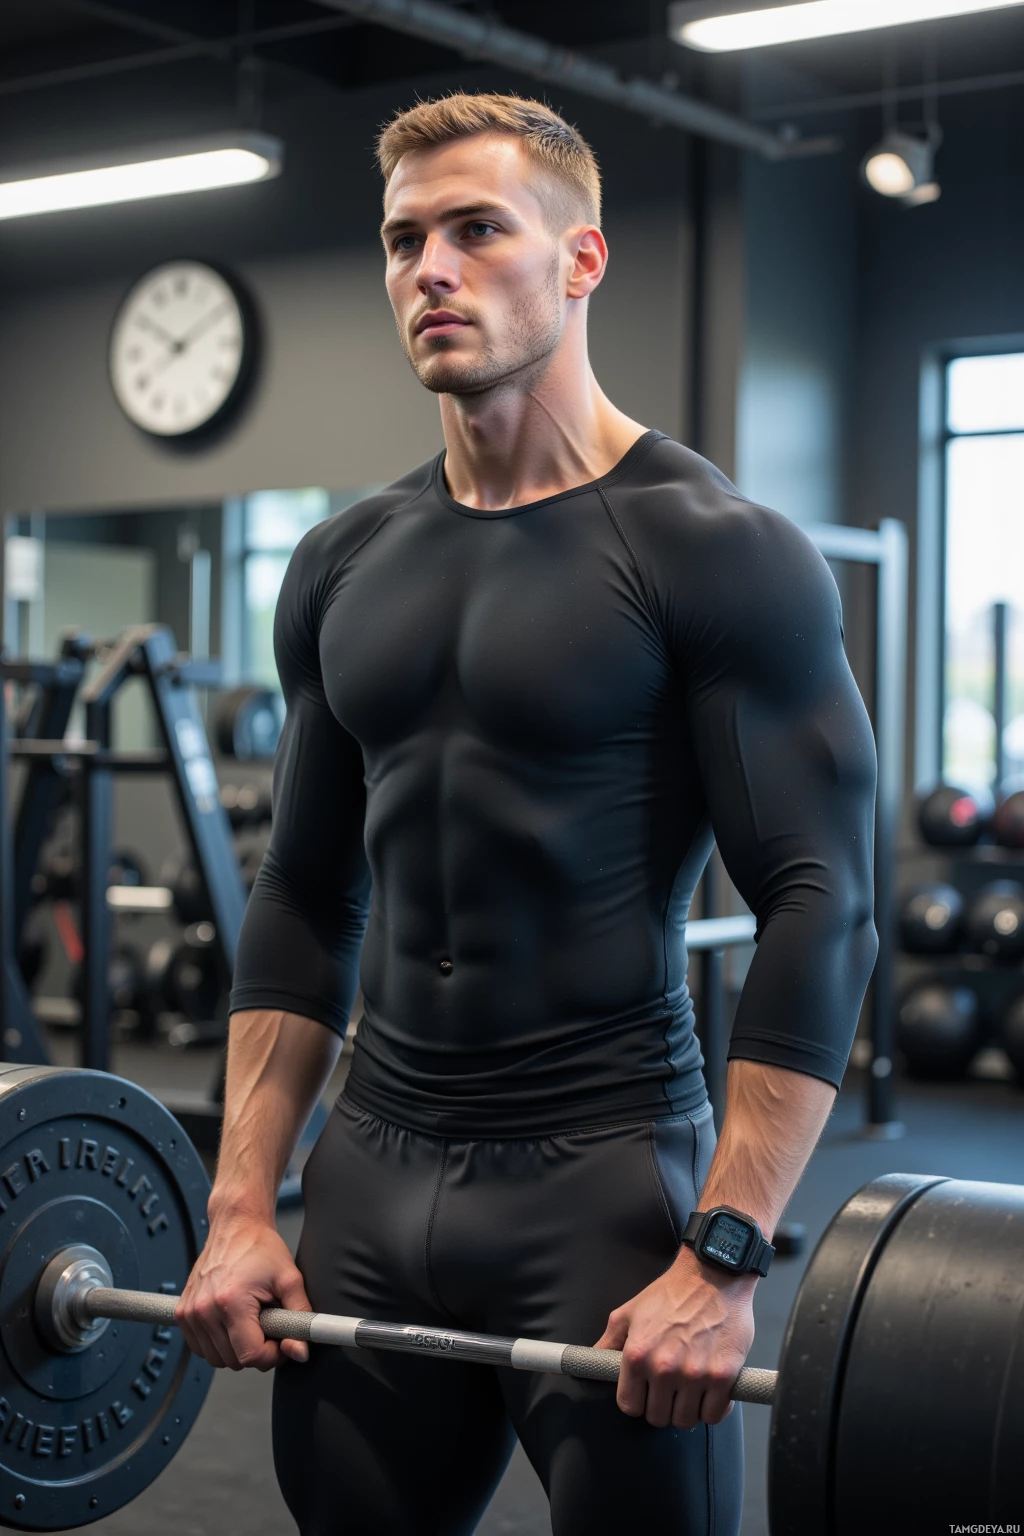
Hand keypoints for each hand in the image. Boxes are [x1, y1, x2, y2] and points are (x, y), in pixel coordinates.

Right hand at [176, 1214, 311, 1371]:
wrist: (236, 1225)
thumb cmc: (260, 1247)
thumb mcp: (290, 1279)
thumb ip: (300, 1318)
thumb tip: (301, 1351)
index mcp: (231, 1302)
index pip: (250, 1356)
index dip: (272, 1355)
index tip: (281, 1340)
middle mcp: (205, 1310)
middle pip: (233, 1361)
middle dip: (256, 1351)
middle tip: (268, 1327)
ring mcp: (190, 1312)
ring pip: (217, 1358)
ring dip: (236, 1349)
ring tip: (251, 1321)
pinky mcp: (182, 1313)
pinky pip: (201, 1348)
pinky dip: (218, 1344)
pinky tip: (233, 1323)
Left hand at [595, 1249, 755, 1428]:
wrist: (712, 1275)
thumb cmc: (671, 1293)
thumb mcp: (630, 1311)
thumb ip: (609, 1340)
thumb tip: (593, 1360)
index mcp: (637, 1355)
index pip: (629, 1406)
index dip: (637, 1401)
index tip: (646, 1394)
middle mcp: (663, 1369)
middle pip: (658, 1417)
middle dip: (662, 1406)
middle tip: (670, 1390)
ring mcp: (695, 1375)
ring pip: (686, 1420)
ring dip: (687, 1410)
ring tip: (690, 1391)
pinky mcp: (723, 1376)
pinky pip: (714, 1414)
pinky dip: (713, 1408)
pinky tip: (711, 1393)